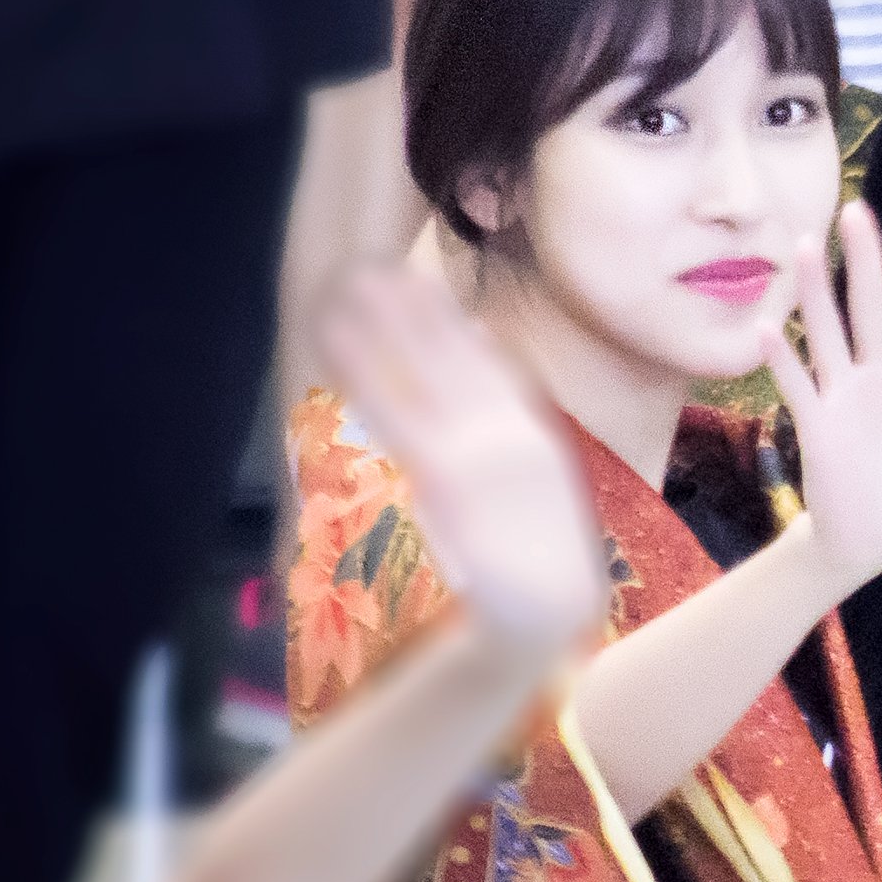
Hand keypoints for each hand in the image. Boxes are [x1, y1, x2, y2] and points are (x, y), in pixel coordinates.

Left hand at [314, 261, 606, 652]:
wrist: (543, 616)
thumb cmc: (539, 572)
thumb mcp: (544, 499)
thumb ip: (519, 441)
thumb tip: (493, 396)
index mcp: (532, 438)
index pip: (486, 365)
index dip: (448, 323)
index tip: (419, 282)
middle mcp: (507, 431)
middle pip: (449, 355)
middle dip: (411, 309)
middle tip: (370, 266)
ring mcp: (478, 450)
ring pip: (420, 371)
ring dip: (384, 325)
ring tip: (347, 285)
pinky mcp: (445, 477)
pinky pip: (397, 413)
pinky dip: (368, 373)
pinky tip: (337, 346)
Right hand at [762, 202, 881, 597]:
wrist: (878, 545)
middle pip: (872, 307)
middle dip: (866, 260)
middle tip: (857, 210)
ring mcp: (846, 397)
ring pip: (829, 332)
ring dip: (818, 292)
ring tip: (807, 245)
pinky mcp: (818, 425)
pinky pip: (798, 386)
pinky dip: (781, 359)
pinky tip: (767, 328)